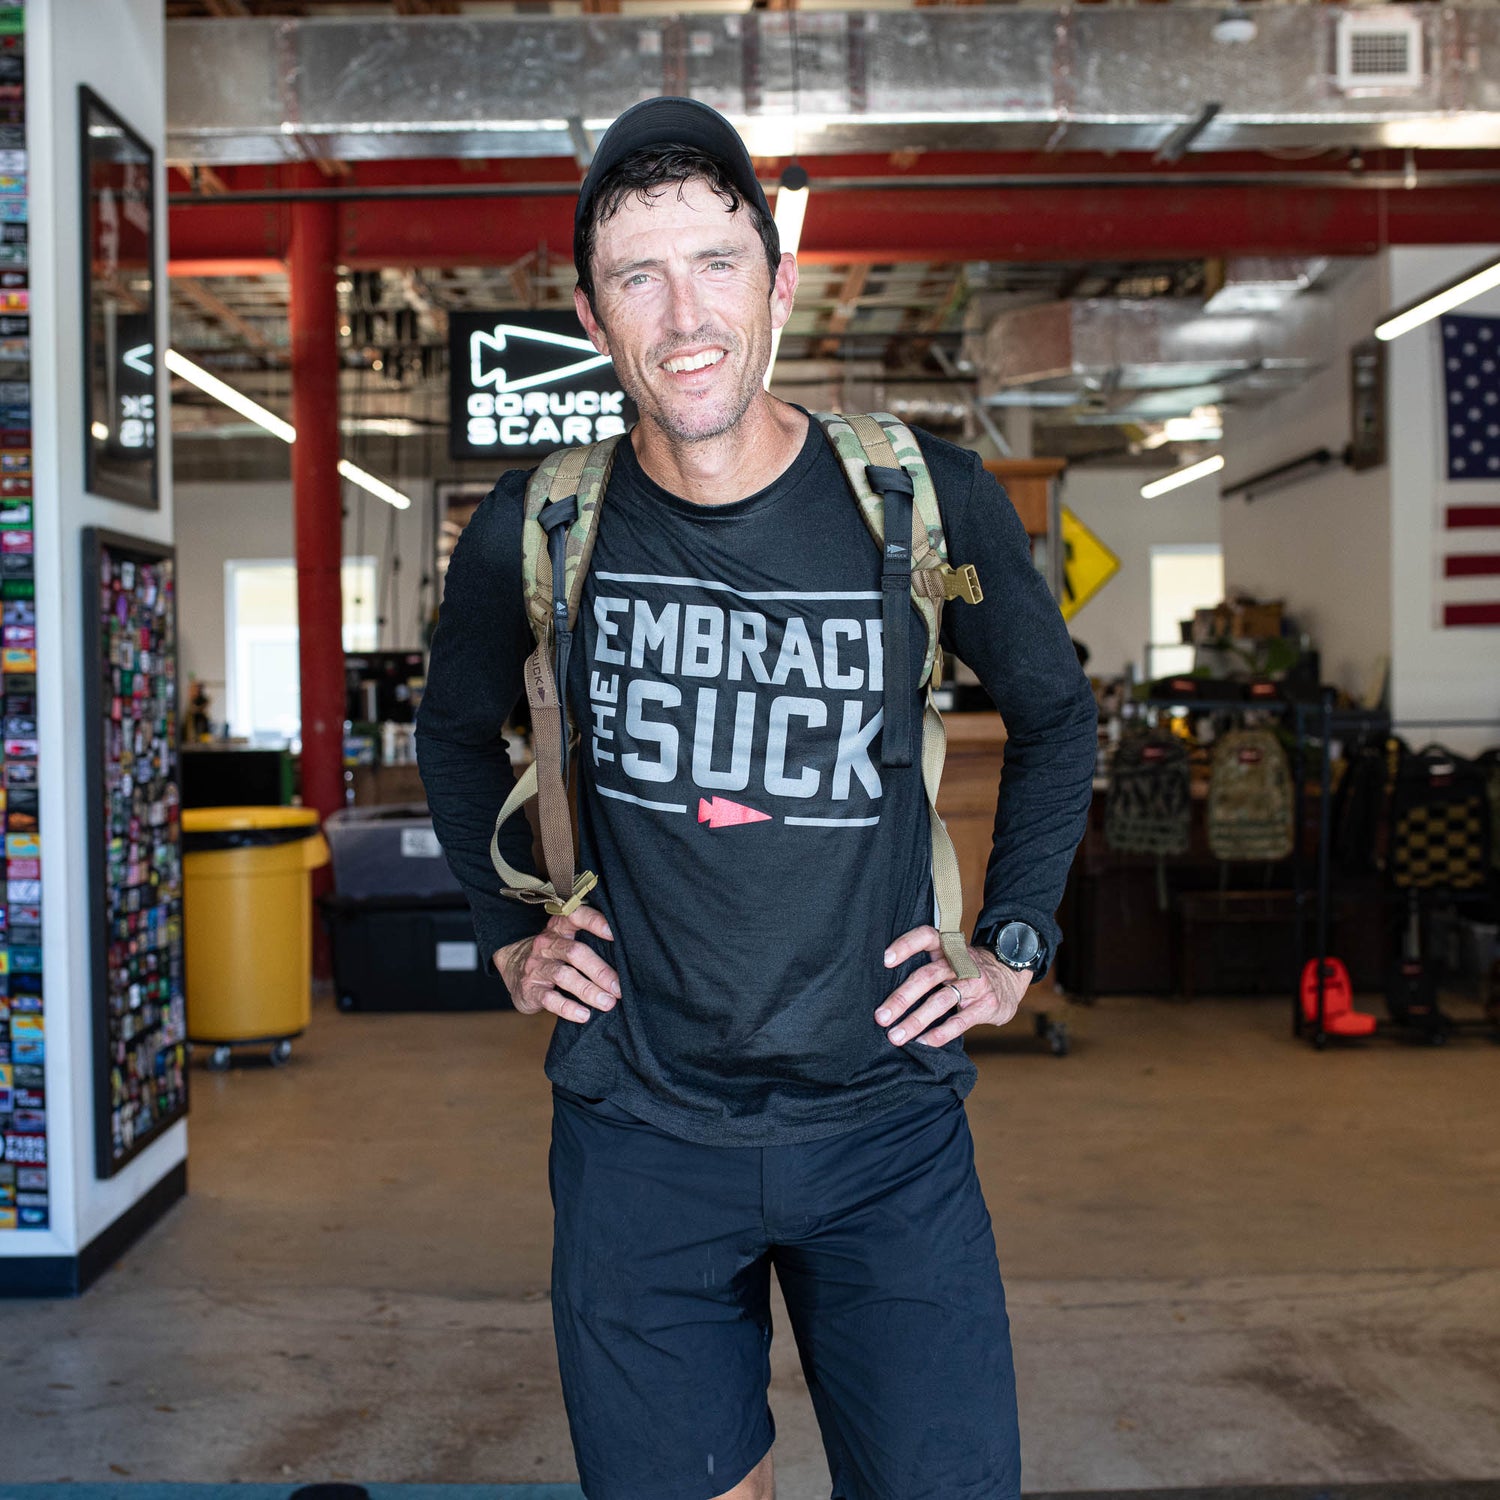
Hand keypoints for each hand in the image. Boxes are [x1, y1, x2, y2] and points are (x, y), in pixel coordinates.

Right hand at [494, 906, 620, 1023]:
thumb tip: (630, 955)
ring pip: (564, 976)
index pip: (576, 917)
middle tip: (619, 987)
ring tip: (608, 1003)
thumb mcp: (566, 939)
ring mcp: (537, 966)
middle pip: (575, 952)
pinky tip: (584, 1015)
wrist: (513, 968)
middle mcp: (547, 944)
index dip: (594, 923)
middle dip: (599, 970)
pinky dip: (568, 1008)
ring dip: (588, 991)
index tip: (614, 934)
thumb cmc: (554, 954)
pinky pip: (549, 999)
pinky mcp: (530, 989)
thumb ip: (590, 941)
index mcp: (560, 927)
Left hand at [875, 924, 1029, 1047]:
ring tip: (895, 1036)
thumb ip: (928, 964)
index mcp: (948, 947)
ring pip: (940, 1000)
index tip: (885, 960)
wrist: (1010, 975)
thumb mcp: (952, 957)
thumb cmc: (968, 970)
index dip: (906, 945)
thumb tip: (886, 987)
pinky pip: (959, 1022)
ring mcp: (975, 984)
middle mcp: (961, 963)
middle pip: (927, 976)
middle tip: (880, 1017)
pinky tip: (922, 1043)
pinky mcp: (986, 1005)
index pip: (926, 937)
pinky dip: (939, 1034)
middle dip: (901, 998)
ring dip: (915, 1020)